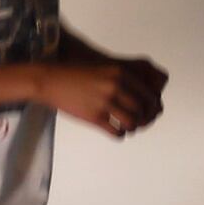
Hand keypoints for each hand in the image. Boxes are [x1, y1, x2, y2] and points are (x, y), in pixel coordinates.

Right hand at [39, 54, 166, 137]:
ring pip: (132, 123)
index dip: (153, 107)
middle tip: (140, 122)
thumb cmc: (76, 73)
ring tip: (127, 127)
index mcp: (121, 73)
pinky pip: (116, 132)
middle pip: (143, 110)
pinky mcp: (94, 117)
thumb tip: (141, 97)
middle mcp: (116, 87)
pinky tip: (116, 132)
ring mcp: (105, 102)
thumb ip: (123, 80)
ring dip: (132, 128)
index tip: (149, 112)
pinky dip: (120, 135)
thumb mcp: (104, 69)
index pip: (149, 95)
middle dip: (145, 119)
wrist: (51, 80)